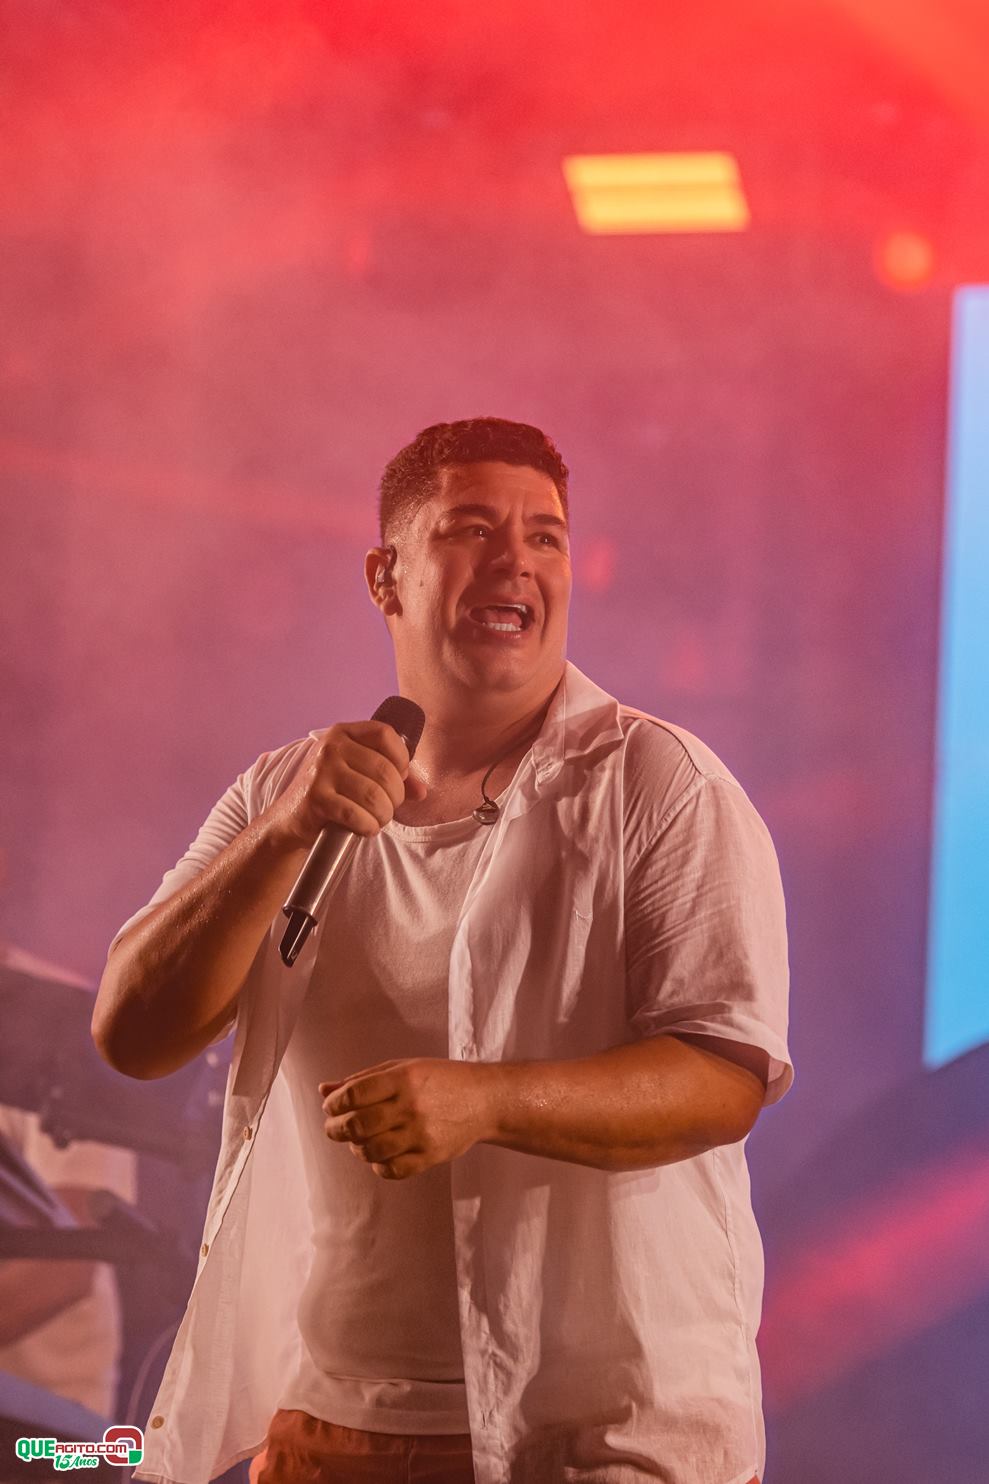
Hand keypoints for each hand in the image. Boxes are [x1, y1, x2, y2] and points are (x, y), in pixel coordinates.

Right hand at [264, 721, 427, 849]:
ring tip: (376, 820)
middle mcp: (331, 747)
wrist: (289, 820)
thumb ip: (393, 779)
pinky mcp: (316, 798)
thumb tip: (422, 791)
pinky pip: (357, 814)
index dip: (401, 758)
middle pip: (386, 770)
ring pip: (375, 796)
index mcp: (343, 733)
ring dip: (383, 815)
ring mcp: (321, 771)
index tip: (399, 777)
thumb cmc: (331, 794)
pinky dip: (368, 827)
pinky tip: (364, 828)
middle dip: (395, 797)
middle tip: (386, 808)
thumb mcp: (358, 776)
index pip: (386, 733)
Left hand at [320, 1057, 494, 1179]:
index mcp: (403, 1079)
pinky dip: (378, 1166)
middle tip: (334, 1128)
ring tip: (358, 1141)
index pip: (354, 1094)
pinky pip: (392, 1170)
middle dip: (336, 1129)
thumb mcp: (402, 1068)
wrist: (484, 1099)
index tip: (331, 1107)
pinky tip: (379, 1154)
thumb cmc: (440, 1080)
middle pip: (358, 1125)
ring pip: (372, 1150)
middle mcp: (411, 1106)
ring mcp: (421, 1133)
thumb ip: (362, 1080)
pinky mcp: (430, 1156)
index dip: (334, 1104)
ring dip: (356, 1148)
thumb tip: (324, 1090)